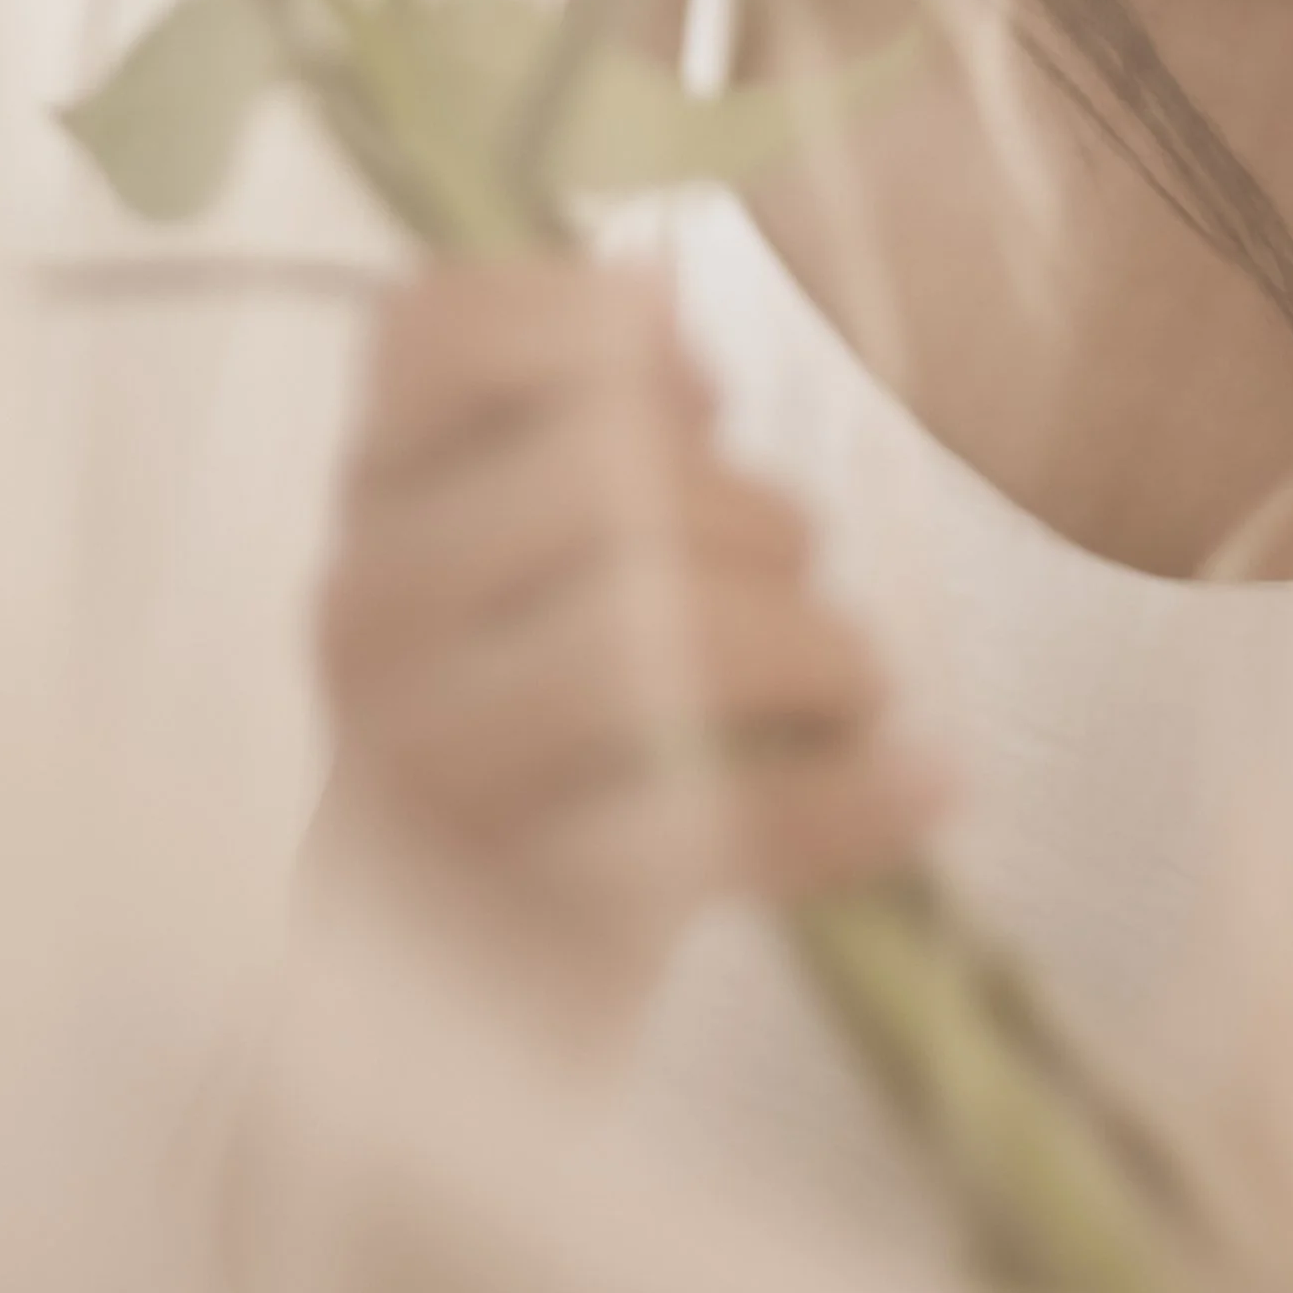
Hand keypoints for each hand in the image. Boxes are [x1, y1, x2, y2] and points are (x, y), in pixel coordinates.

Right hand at [317, 260, 947, 1022]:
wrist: (438, 1008)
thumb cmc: (527, 742)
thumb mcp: (515, 564)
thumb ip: (583, 422)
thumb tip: (656, 284)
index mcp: (372, 503)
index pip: (433, 328)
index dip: (585, 318)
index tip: (693, 389)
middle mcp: (370, 617)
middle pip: (594, 474)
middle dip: (753, 515)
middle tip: (798, 583)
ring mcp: (435, 769)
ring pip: (652, 634)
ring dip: (814, 649)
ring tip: (847, 689)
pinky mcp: (528, 911)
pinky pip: (715, 822)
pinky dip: (849, 799)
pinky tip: (922, 782)